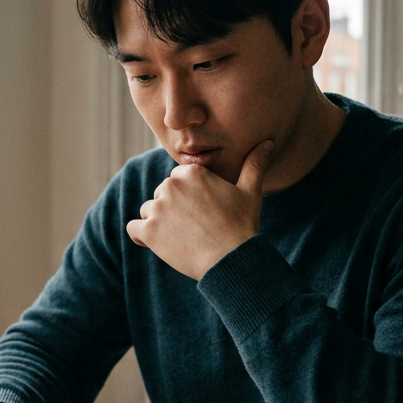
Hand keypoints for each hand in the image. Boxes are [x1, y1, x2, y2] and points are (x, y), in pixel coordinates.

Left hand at [126, 140, 275, 279]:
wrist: (232, 260)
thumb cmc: (242, 225)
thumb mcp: (251, 191)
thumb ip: (254, 165)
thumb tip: (268, 143)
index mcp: (191, 172)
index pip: (177, 180)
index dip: (188, 196)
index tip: (202, 211)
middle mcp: (170, 185)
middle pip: (161, 195)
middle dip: (173, 209)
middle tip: (196, 227)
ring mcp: (157, 208)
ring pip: (149, 211)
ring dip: (159, 223)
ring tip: (183, 237)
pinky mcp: (148, 230)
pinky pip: (134, 229)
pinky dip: (142, 237)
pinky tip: (159, 244)